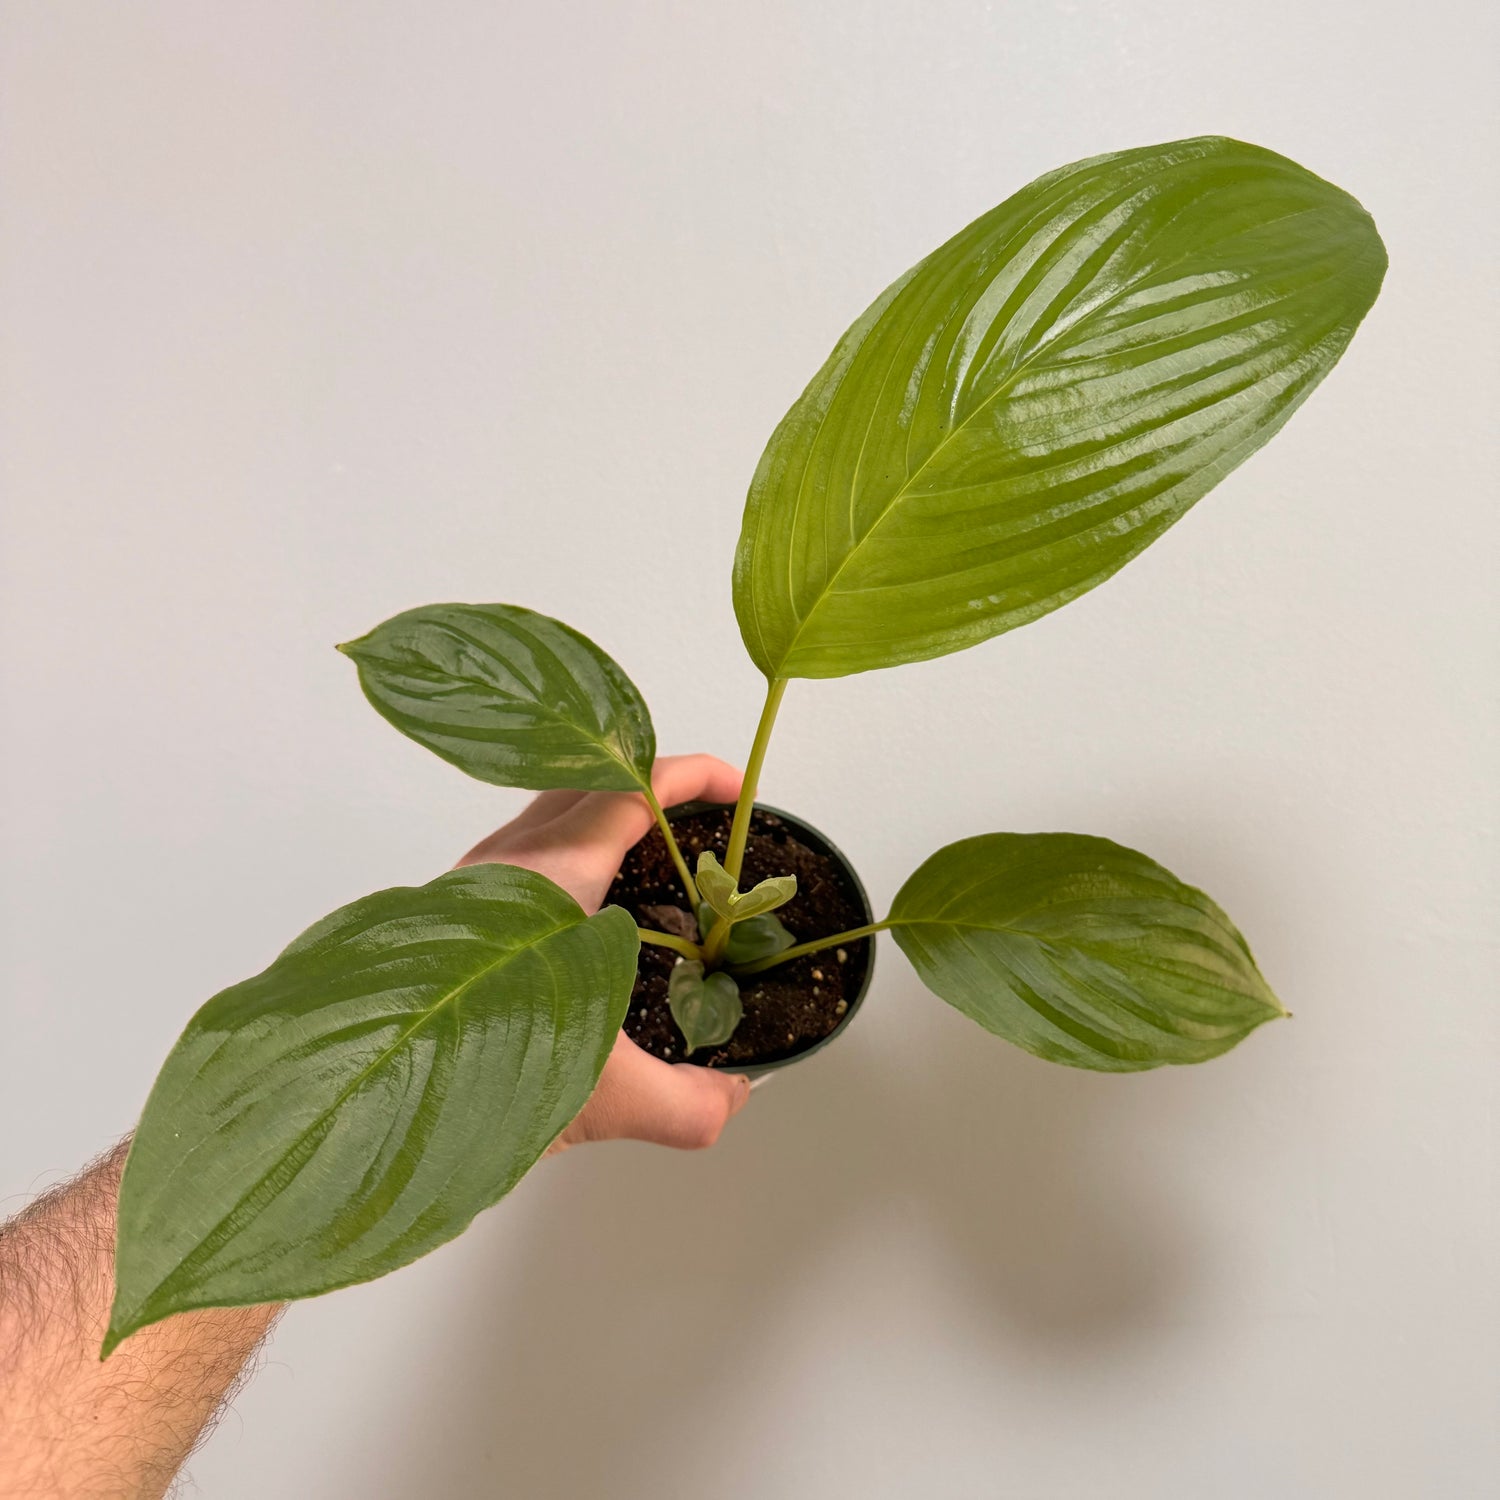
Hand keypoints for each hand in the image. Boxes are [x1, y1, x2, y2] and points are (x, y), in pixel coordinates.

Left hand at [457, 754, 752, 1151]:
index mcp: (545, 878)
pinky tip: (600, 913)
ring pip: (546, 816)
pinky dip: (574, 855)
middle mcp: (502, 867)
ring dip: (605, 819)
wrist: (364, 1107)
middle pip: (585, 784)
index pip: (626, 791)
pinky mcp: (452, 916)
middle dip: (649, 785)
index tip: (735, 787)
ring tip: (658, 860)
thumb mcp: (603, 1098)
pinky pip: (523, 854)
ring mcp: (471, 887)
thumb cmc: (467, 1077)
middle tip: (702, 817)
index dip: (688, 777)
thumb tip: (733, 1097)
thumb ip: (686, 1103)